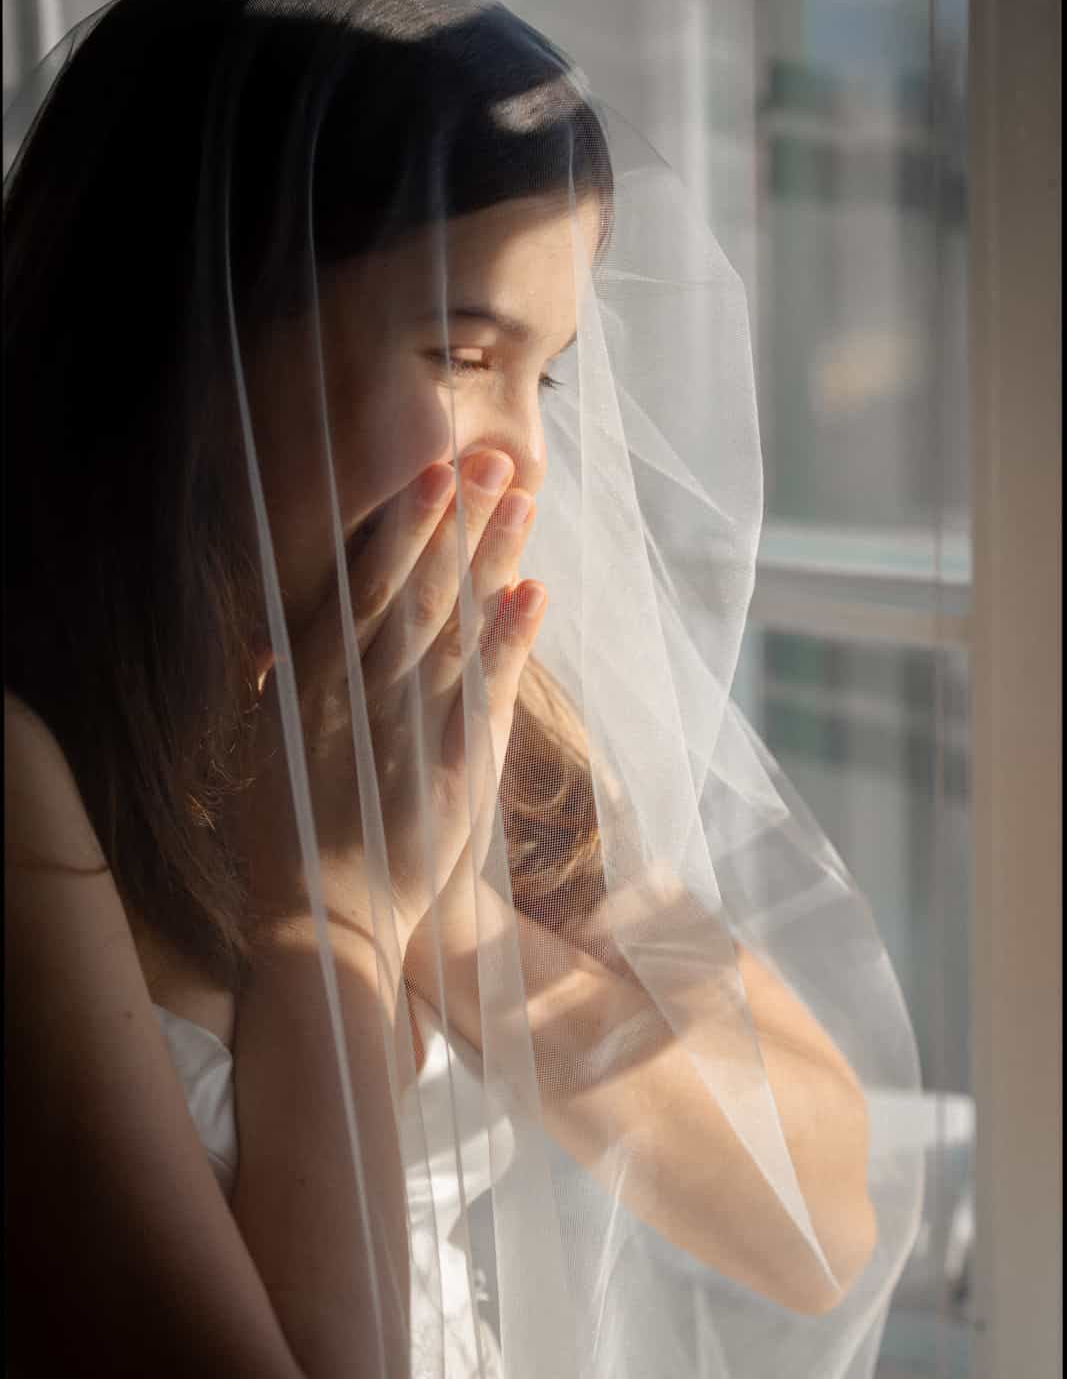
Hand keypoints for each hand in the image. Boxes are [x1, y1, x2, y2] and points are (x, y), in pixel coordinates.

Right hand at [237, 451, 544, 954]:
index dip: (404, 525)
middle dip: (457, 520)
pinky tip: (535, 592)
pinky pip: (489, 689)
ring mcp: (409, 723)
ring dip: (492, 558)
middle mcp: (359, 690)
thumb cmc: (291, 833)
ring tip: (521, 502)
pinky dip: (513, 639)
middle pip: (416, 587)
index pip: (361, 583)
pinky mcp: (455, 765)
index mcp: (310, 680)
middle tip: (492, 460)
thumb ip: (297, 685)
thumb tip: (308, 629)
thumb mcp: (274, 745)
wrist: (324, 918)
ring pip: (456, 624)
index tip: (434, 472)